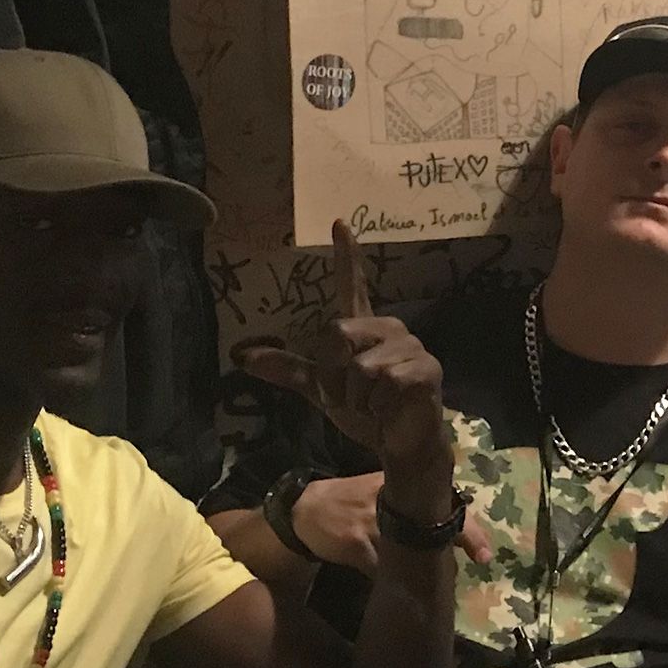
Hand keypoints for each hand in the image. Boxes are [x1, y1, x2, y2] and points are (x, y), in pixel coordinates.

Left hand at [241, 221, 452, 483]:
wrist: (399, 444)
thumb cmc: (366, 412)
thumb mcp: (320, 391)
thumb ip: (288, 370)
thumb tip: (242, 357)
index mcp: (363, 329)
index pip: (353, 285)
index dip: (347, 256)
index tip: (339, 223)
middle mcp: (388, 329)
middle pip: (337, 334)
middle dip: (333, 377)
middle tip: (350, 397)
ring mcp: (410, 347)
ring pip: (359, 366)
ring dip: (357, 397)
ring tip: (374, 405)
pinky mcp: (425, 369)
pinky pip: (383, 384)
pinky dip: (378, 406)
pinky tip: (390, 410)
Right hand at [290, 472, 493, 575]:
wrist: (304, 512)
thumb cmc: (347, 499)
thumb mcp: (380, 486)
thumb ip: (411, 498)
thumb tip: (451, 512)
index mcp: (399, 487)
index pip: (443, 502)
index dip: (468, 529)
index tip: (485, 553)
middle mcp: (390, 502)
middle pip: (435, 528)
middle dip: (461, 544)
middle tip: (483, 559)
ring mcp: (375, 524)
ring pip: (412, 554)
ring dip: (425, 567)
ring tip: (435, 578)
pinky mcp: (358, 545)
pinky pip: (384, 570)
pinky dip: (393, 579)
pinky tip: (398, 585)